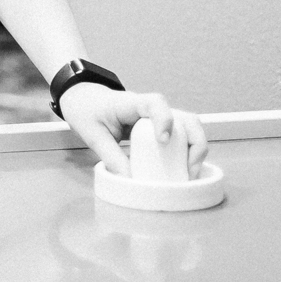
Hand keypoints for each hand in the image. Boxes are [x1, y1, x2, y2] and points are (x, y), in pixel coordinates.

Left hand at [57, 84, 208, 177]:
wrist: (84, 100)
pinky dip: (187, 153)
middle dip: (194, 142)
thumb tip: (130, 181)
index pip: (155, 103)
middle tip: (189, 169)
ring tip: (190, 174)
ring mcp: (158, 118)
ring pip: (189, 127)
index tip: (163, 141)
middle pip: (185, 117)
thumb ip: (111, 157)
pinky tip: (182, 170)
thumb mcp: (93, 135)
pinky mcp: (160, 128)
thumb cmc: (87, 111)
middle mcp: (151, 108)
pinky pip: (181, 137)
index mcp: (130, 103)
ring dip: (196, 149)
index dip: (164, 119)